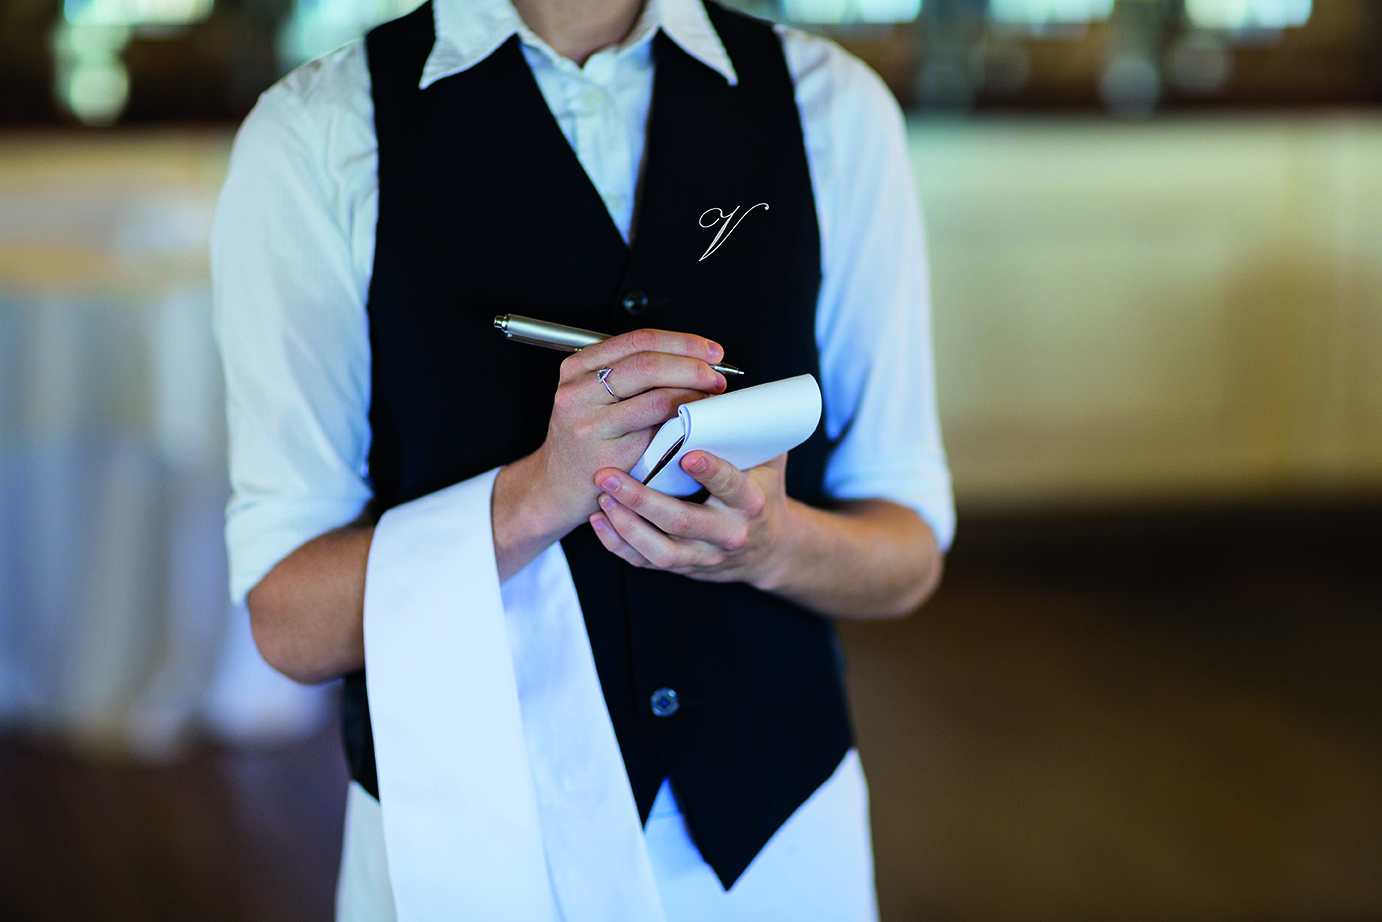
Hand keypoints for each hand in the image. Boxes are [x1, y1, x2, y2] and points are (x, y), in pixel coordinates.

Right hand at [493, 330, 726, 579]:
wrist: (556, 489)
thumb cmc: (583, 441)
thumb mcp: (590, 397)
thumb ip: (627, 374)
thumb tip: (691, 358)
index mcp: (575, 369)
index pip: (637, 341)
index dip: (682, 342)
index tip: (710, 350)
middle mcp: (577, 394)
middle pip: (648, 365)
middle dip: (693, 366)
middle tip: (716, 376)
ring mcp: (590, 427)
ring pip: (657, 398)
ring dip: (694, 396)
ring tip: (710, 399)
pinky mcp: (609, 457)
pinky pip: (658, 434)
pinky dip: (684, 424)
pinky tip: (695, 422)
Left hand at [587, 451, 792, 589]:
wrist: (767, 548)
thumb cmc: (762, 490)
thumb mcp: (768, 462)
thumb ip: (748, 433)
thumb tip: (720, 391)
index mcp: (750, 502)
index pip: (731, 486)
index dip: (710, 471)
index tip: (687, 455)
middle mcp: (727, 532)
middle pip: (682, 521)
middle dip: (642, 500)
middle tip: (609, 476)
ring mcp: (703, 554)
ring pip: (660, 550)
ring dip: (626, 524)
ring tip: (602, 497)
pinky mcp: (683, 566)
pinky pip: (645, 561)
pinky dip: (618, 543)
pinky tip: (599, 519)